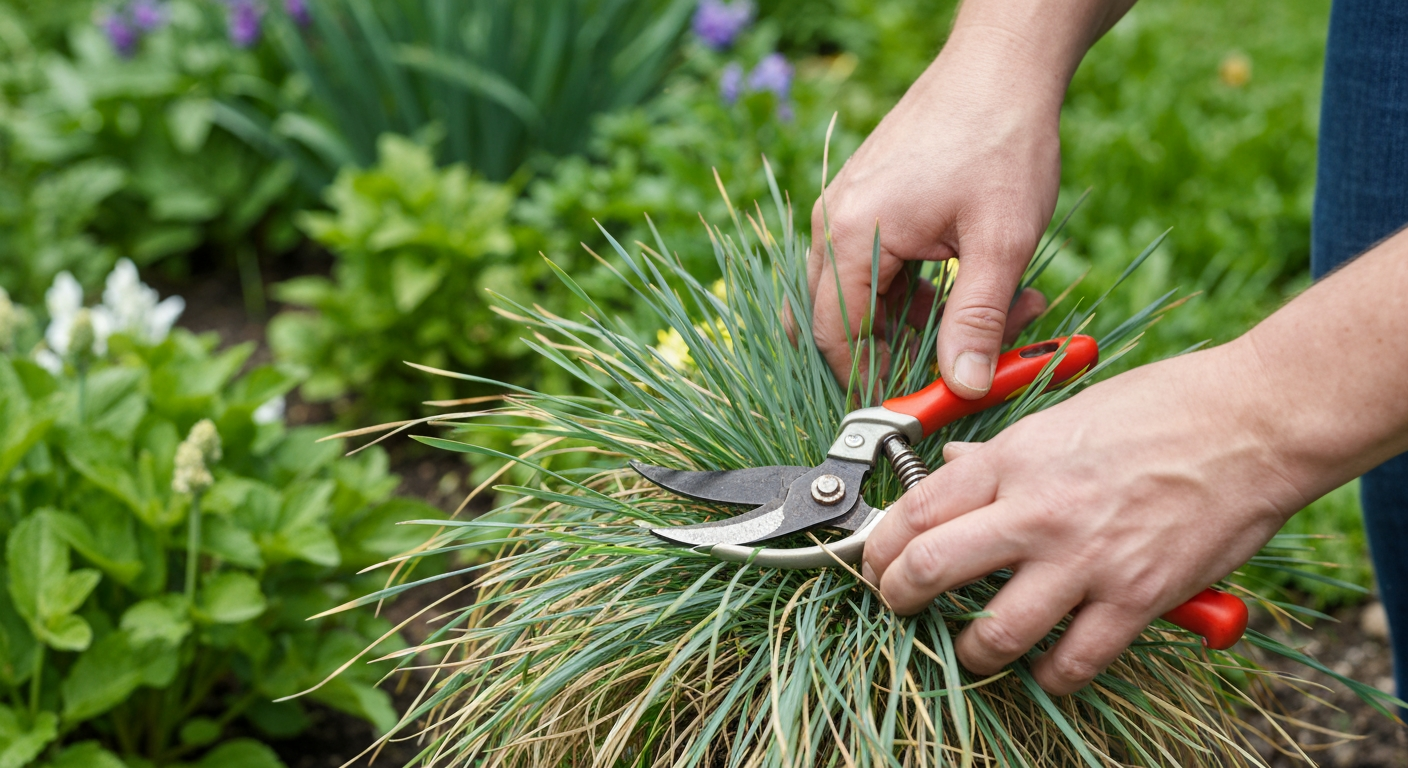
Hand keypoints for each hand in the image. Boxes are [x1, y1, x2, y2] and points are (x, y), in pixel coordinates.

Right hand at [808, 28, 1062, 394]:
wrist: (1002, 66)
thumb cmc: (1001, 141)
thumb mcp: (1000, 242)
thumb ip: (977, 320)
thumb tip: (963, 388)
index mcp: (850, 236)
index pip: (835, 338)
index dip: (872, 382)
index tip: (919, 404)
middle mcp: (833, 223)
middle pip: (840, 322)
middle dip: (904, 352)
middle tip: (969, 360)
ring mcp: (846, 210)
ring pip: (864, 298)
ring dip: (922, 320)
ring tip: (1003, 308)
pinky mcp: (868, 202)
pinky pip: (876, 269)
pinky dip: (919, 291)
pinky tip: (973, 282)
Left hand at [860, 341, 1306, 693]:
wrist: (1253, 422)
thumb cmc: (1162, 406)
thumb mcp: (1063, 415)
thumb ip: (1002, 454)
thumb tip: (952, 468)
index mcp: (1013, 458)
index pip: (914, 509)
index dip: (878, 545)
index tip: (873, 562)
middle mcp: (1036, 510)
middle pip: (930, 569)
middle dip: (897, 597)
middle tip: (898, 606)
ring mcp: (1085, 559)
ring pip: (993, 633)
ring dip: (970, 652)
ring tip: (971, 648)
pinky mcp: (1135, 598)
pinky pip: (1073, 662)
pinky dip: (1052, 675)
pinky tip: (1048, 666)